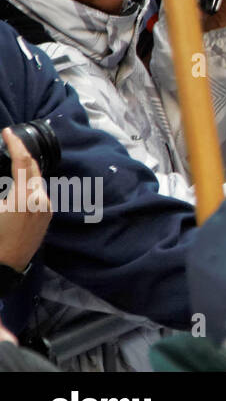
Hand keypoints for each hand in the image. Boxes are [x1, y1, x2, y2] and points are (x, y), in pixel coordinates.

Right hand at [0, 128, 52, 271]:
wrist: (6, 268)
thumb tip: (4, 181)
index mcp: (25, 196)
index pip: (23, 162)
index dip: (16, 144)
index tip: (8, 132)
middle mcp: (41, 199)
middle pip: (33, 168)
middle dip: (21, 154)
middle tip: (9, 141)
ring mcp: (46, 209)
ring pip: (36, 181)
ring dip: (25, 170)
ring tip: (11, 162)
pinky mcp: (47, 217)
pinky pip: (38, 193)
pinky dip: (28, 184)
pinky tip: (18, 185)